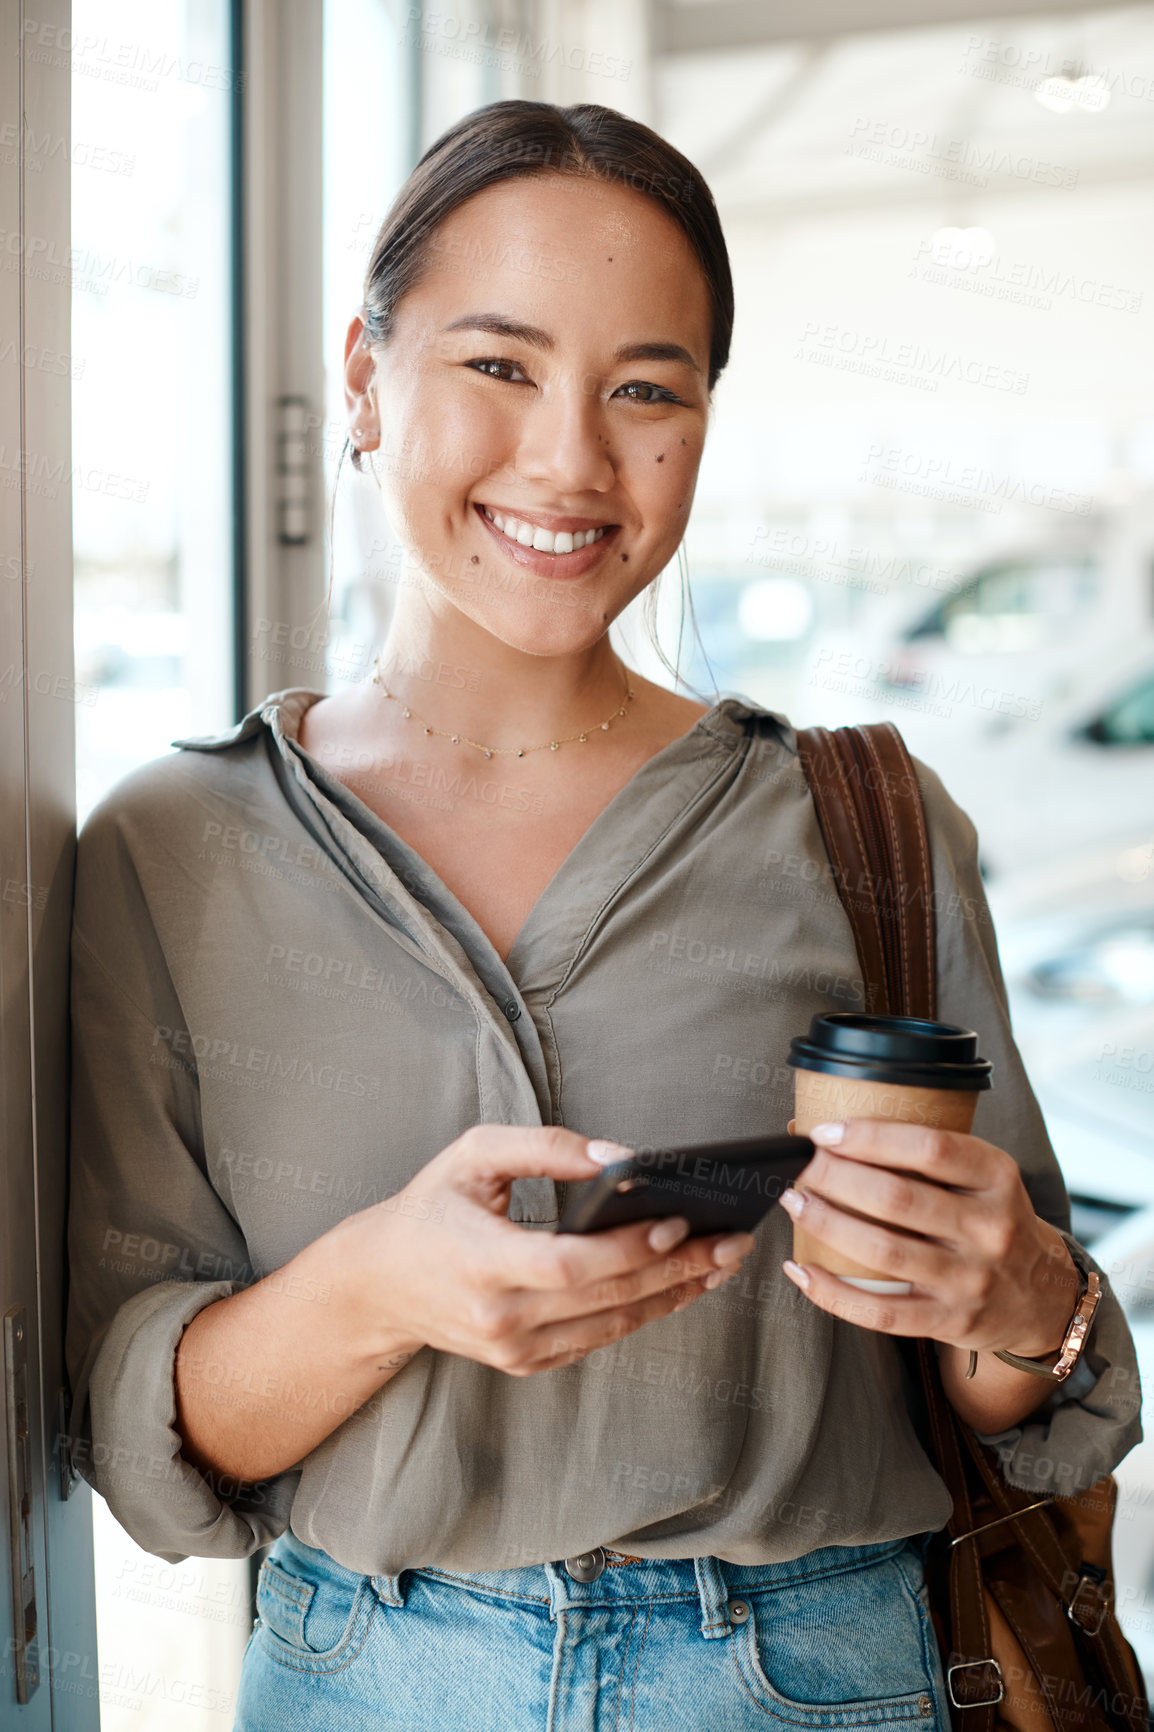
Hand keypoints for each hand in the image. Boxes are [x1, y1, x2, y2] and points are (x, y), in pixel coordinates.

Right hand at [324, 1125, 756, 1377]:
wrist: (380, 1284)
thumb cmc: (432, 1206)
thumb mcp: (473, 1155)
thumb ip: (543, 1148)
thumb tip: (618, 1158)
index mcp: (482, 1261)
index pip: (569, 1265)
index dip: (628, 1248)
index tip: (679, 1221)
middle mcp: (500, 1317)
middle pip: (606, 1299)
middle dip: (677, 1268)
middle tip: (733, 1240)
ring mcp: (514, 1350)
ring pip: (612, 1326)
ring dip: (674, 1294)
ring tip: (722, 1261)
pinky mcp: (526, 1364)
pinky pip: (597, 1339)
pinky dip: (643, 1313)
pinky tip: (680, 1285)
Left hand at [777, 1119, 1078, 1360]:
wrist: (1045, 1295)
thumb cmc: (993, 1220)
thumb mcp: (982, 1178)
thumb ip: (924, 1155)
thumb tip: (827, 1130)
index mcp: (997, 1178)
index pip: (931, 1148)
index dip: (871, 1138)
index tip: (825, 1132)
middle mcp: (989, 1228)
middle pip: (897, 1198)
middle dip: (835, 1178)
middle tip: (800, 1167)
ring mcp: (971, 1279)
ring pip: (883, 1251)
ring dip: (826, 1224)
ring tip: (794, 1203)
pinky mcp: (951, 1321)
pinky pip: (881, 1312)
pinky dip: (833, 1292)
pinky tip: (802, 1271)